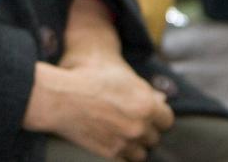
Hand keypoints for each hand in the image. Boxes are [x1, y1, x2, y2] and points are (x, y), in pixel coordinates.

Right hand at [23, 59, 172, 161]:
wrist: (61, 98)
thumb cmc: (89, 78)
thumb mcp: (120, 74)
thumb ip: (145, 90)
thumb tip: (161, 99)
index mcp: (146, 104)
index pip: (167, 119)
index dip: (157, 115)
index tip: (149, 113)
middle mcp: (139, 126)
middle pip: (154, 137)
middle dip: (145, 129)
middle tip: (131, 120)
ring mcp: (125, 142)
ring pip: (142, 152)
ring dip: (135, 144)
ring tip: (122, 133)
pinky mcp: (111, 153)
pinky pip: (126, 159)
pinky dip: (122, 152)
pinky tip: (113, 140)